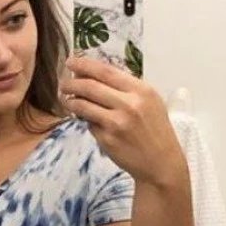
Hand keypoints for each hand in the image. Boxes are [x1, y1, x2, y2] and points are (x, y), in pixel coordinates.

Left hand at [60, 55, 186, 188]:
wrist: (161, 163)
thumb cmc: (155, 130)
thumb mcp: (149, 102)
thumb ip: (126, 88)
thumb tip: (93, 75)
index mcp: (142, 90)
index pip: (106, 71)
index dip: (84, 64)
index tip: (71, 62)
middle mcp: (129, 104)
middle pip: (90, 86)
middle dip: (71, 83)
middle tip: (64, 84)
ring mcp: (117, 123)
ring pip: (83, 105)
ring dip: (70, 101)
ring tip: (67, 100)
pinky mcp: (107, 139)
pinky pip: (88, 123)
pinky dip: (84, 119)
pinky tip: (86, 118)